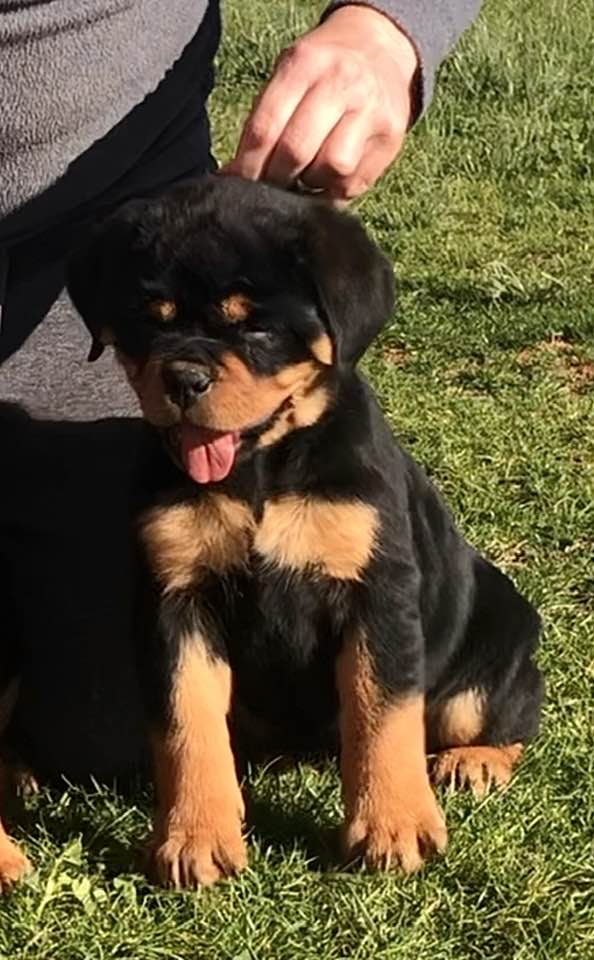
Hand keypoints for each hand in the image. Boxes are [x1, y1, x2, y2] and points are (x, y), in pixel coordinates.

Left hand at [222, 5, 418, 201]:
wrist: (381, 51)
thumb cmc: (323, 71)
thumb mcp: (290, 75)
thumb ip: (265, 119)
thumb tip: (236, 173)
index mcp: (306, 64)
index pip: (266, 127)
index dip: (248, 164)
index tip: (239, 182)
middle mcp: (341, 83)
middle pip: (296, 150)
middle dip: (276, 178)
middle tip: (270, 184)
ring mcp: (370, 111)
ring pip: (332, 168)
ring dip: (310, 183)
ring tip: (305, 175)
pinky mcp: (390, 139)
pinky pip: (353, 182)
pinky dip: (333, 190)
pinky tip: (326, 180)